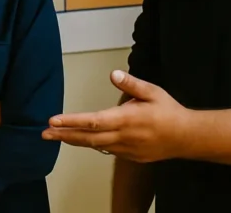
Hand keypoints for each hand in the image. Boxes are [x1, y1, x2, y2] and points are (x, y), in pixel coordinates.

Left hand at [42, 70, 191, 162]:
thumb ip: (131, 84)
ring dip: (74, 141)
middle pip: (88, 138)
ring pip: (95, 146)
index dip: (71, 122)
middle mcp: (123, 137)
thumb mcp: (152, 92)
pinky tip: (81, 139)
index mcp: (127, 120)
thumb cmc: (169, 111)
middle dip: (64, 135)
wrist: (187, 137)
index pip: (93, 121)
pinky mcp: (129, 156)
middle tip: (44, 133)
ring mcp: (126, 149)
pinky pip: (106, 150)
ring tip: (56, 136)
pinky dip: (91, 145)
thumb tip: (114, 73)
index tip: (53, 121)